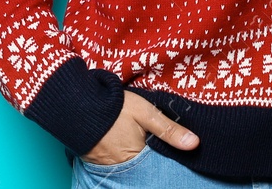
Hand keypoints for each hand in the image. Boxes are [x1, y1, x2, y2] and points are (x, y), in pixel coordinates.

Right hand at [79, 89, 199, 165]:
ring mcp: (108, 166)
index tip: (175, 154)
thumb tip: (195, 144)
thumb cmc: (113, 107)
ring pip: (131, 167)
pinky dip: (123, 157)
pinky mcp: (97, 161)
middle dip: (152, 160)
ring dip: (137, 159)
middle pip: (145, 168)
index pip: (159, 165)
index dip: (167, 158)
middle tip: (153, 146)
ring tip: (140, 145)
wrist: (77, 104)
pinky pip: (116, 164)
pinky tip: (126, 146)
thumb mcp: (146, 113)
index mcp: (138, 157)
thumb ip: (169, 129)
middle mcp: (123, 167)